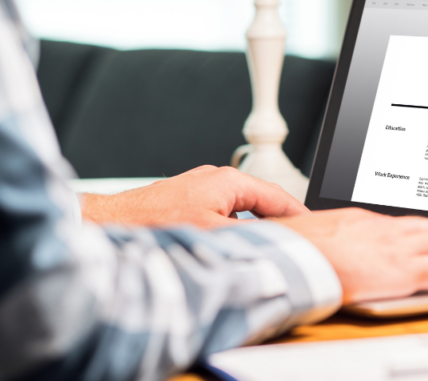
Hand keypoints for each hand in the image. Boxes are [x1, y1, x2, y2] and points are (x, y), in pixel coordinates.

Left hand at [80, 166, 307, 227]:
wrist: (110, 223)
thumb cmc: (153, 223)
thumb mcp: (214, 234)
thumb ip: (252, 237)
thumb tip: (280, 245)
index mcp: (229, 181)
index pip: (278, 197)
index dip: (300, 216)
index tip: (317, 231)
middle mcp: (216, 179)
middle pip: (262, 201)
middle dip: (282, 221)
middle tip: (300, 242)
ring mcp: (201, 188)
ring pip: (243, 209)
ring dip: (257, 227)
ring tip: (271, 247)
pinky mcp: (187, 200)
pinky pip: (225, 213)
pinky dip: (237, 229)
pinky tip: (234, 248)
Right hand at [276, 208, 427, 302]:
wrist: (287, 256)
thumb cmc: (289, 252)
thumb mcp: (309, 242)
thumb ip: (325, 247)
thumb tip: (322, 257)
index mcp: (360, 220)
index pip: (403, 225)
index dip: (425, 235)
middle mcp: (382, 227)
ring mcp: (393, 245)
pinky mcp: (401, 267)